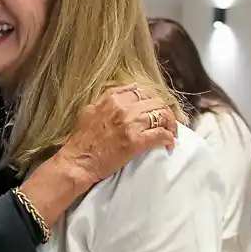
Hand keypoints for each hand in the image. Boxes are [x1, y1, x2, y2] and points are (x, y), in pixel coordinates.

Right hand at [55, 85, 178, 188]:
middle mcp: (123, 108)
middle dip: (165, 112)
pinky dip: (168, 139)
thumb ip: (108, 98)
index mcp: (112, 98)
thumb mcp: (90, 109)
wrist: (78, 160)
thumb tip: (128, 91)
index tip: (156, 109)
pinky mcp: (136, 141)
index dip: (153, 100)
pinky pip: (160, 135)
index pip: (142, 91)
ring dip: (171, 125)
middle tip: (168, 122)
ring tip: (172, 133)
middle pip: (156, 102)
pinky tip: (169, 144)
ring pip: (162, 116)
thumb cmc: (82, 139)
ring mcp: (130, 124)